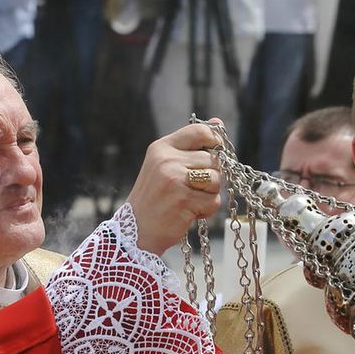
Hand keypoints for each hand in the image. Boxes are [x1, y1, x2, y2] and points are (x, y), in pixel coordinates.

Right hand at [127, 121, 222, 254]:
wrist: (136, 231)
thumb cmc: (155, 197)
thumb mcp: (165, 165)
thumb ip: (191, 145)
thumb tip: (218, 122)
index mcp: (161, 148)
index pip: (200, 131)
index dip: (215, 141)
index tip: (215, 153)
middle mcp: (167, 160)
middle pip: (212, 160)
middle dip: (210, 176)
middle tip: (192, 189)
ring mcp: (175, 180)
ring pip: (216, 180)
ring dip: (209, 194)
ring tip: (190, 200)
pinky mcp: (184, 200)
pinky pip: (214, 201)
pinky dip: (207, 210)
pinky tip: (189, 213)